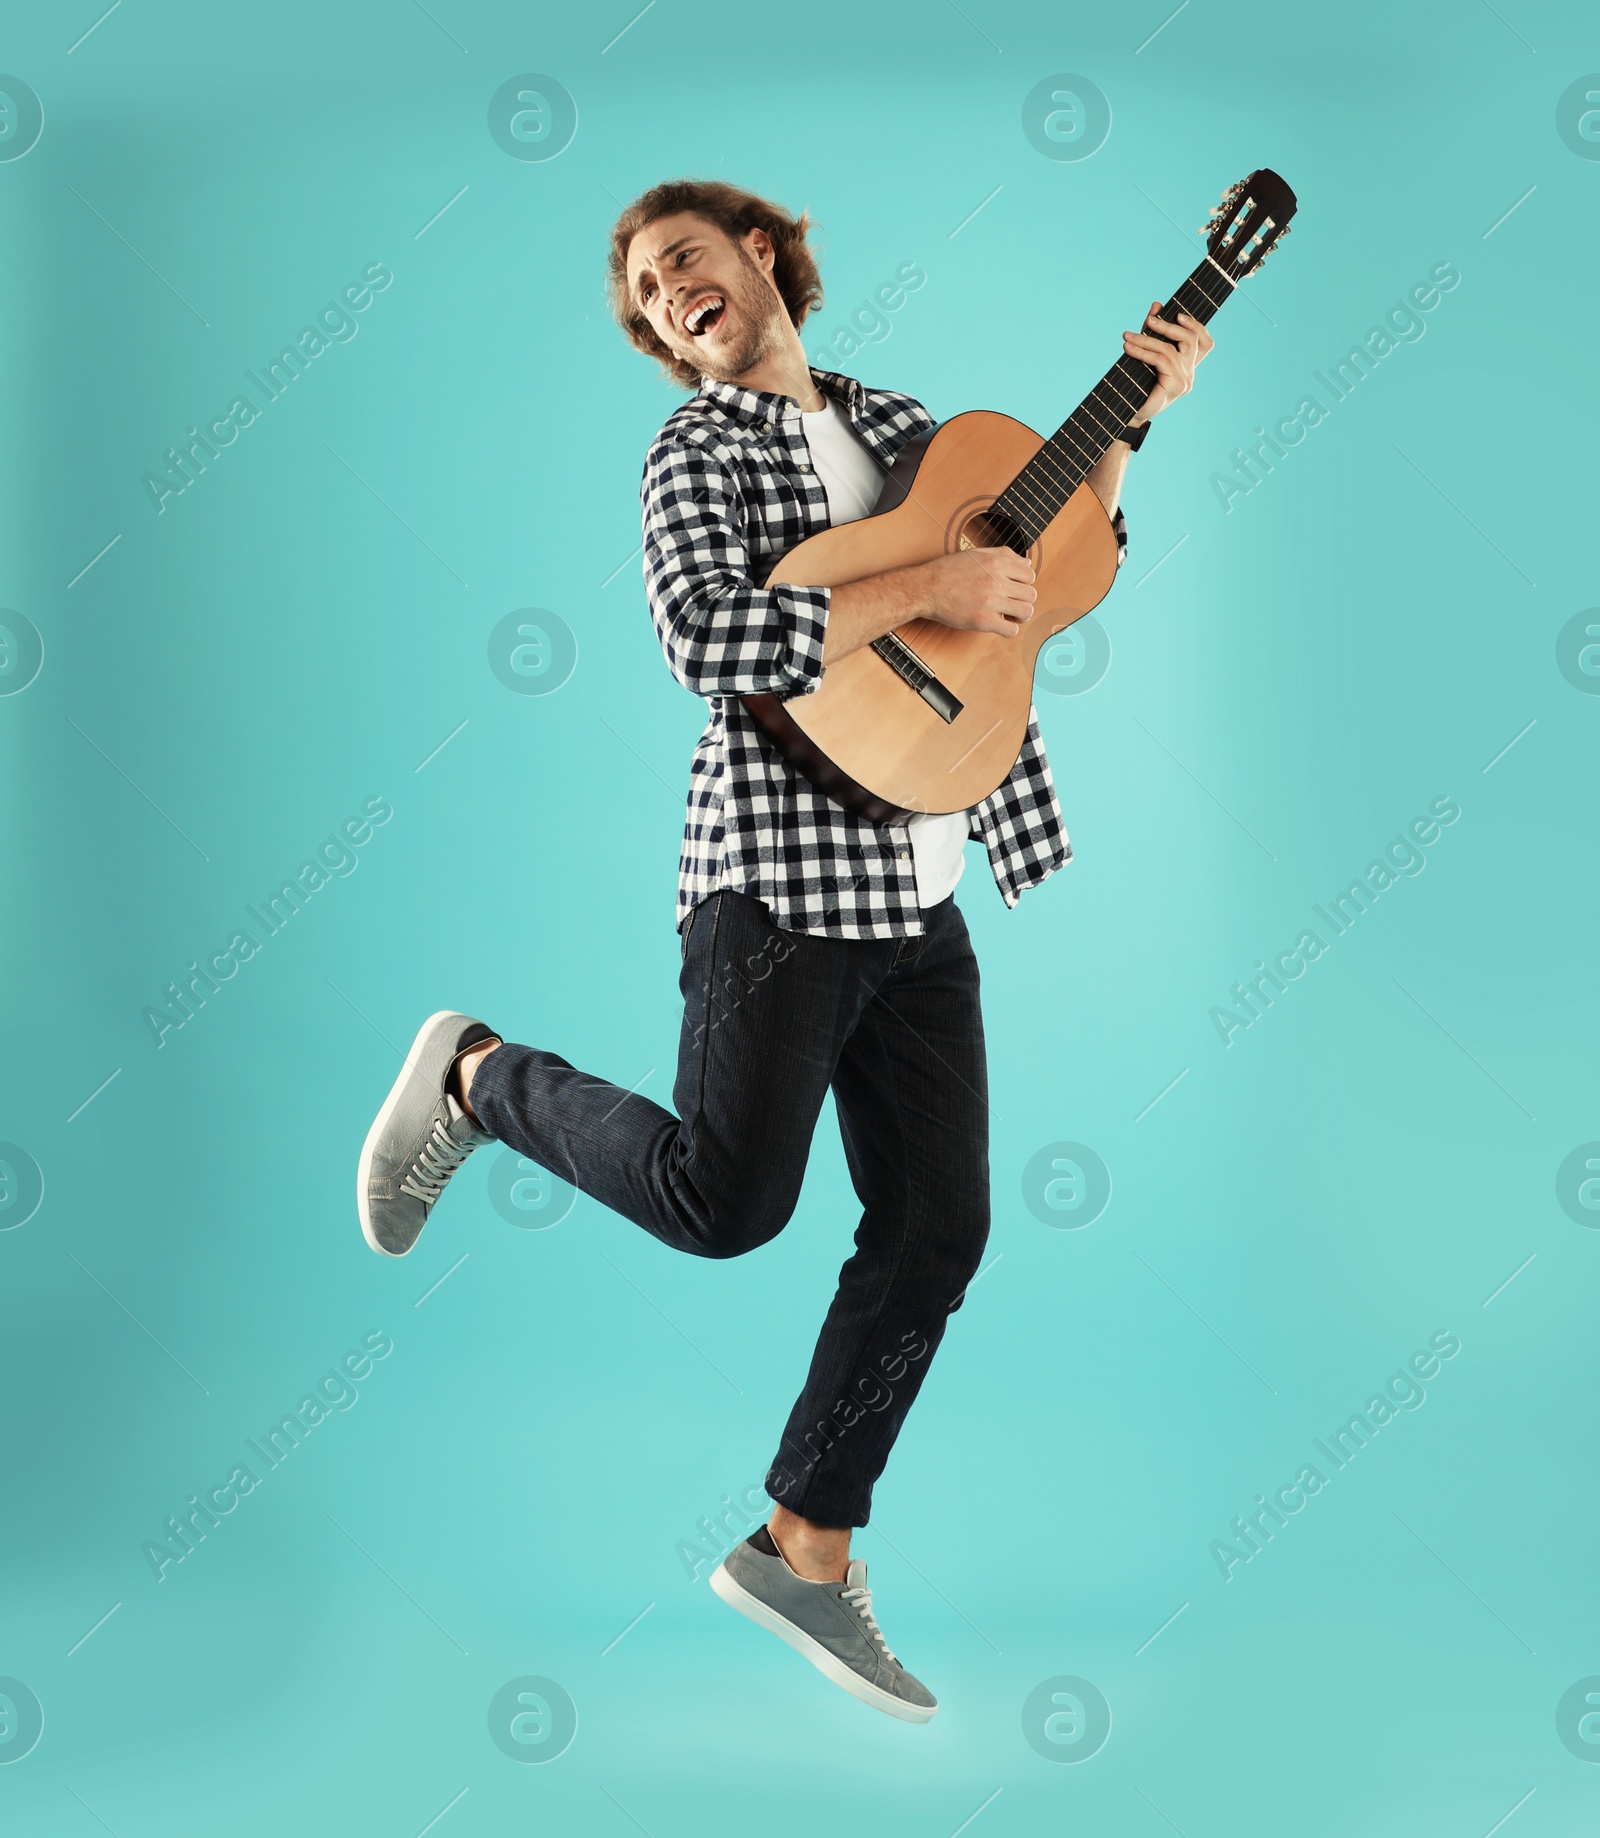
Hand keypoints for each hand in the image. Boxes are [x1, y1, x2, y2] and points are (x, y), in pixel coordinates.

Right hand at [915, 548, 1036, 637]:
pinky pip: (1011, 630)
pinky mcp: (983, 621)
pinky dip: (1008, 629)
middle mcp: (997, 581)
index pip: (1030, 575)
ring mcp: (991, 602)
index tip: (1014, 588)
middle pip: (1031, 594)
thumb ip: (1004, 555)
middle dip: (1023, 600)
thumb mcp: (977, 553)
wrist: (926, 588)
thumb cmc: (948, 571)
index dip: (1024, 583)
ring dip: (1020, 615)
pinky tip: (998, 624)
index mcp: (997, 563)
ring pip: (1026, 612)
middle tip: (1011, 603)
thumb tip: (1028, 562)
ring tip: (1008, 614)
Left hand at [1123, 301, 1212, 425]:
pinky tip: (1128, 348)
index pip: (1205, 344)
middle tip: (1148, 321)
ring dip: (1146, 340)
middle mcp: (1190, 373)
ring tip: (1127, 337)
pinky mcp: (1176, 386)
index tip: (1178, 314)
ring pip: (1170, 350)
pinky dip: (1142, 352)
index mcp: (1188, 367)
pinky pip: (1160, 360)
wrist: (1128, 414)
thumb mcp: (1146, 354)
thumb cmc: (1137, 385)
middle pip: (1191, 340)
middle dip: (1168, 327)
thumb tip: (1156, 305)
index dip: (1197, 326)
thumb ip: (1153, 331)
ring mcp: (1185, 380)